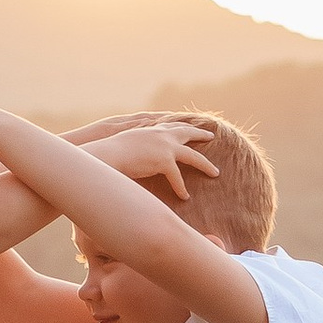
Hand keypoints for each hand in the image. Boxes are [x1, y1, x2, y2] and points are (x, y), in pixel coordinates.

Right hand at [87, 117, 214, 193]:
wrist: (107, 155)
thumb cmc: (110, 153)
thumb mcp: (125, 143)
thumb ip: (136, 145)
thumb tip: (136, 153)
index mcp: (152, 129)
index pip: (171, 126)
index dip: (182, 127)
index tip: (191, 127)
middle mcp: (161, 135)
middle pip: (187, 133)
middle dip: (200, 135)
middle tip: (211, 136)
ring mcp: (165, 147)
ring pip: (193, 156)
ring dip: (205, 165)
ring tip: (215, 173)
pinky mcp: (164, 161)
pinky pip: (178, 178)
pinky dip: (181, 188)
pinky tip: (185, 197)